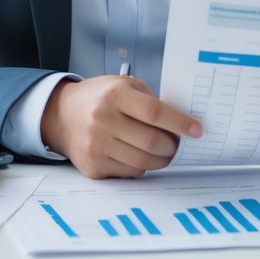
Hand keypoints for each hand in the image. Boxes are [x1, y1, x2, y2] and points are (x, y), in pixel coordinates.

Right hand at [41, 76, 203, 178]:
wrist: (62, 115)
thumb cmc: (100, 98)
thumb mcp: (124, 86)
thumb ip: (150, 100)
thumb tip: (181, 123)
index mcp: (114, 95)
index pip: (154, 112)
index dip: (180, 123)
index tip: (197, 130)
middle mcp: (103, 120)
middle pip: (151, 142)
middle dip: (172, 146)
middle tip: (176, 143)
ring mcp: (96, 146)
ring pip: (143, 162)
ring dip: (160, 159)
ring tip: (162, 150)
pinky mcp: (93, 167)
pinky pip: (130, 172)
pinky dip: (141, 166)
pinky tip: (137, 154)